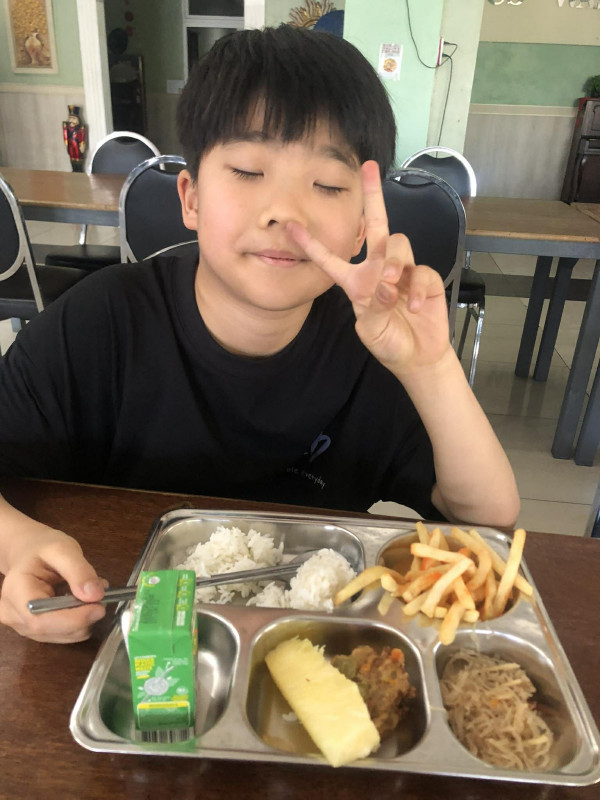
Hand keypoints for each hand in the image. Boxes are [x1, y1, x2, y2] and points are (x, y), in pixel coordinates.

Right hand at [0, 526, 106, 642]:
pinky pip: (63, 635)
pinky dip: (79, 622)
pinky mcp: (35, 631)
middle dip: (82, 618)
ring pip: (61, 636)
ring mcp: (22, 626)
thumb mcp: (63, 549)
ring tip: (90, 594)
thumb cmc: (42, 548)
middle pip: (51, 631)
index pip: (40, 620)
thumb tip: (95, 595)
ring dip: (84, 620)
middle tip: (101, 596)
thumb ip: (79, 571)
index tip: (99, 607)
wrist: (28, 552)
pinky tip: (81, 603)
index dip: (73, 619)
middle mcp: (13, 614)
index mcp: (15, 592)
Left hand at [288, 160, 452, 377]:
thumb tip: (385, 285)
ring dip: (395, 261)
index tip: (290, 227)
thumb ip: (374, 309)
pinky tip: (412, 306)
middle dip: (374, 196)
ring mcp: (404, 271)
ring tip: (391, 283)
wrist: (417, 357)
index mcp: (356, 282)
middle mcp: (379, 270)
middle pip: (377, 226)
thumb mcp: (371, 329)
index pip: (331, 260)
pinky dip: (415, 288)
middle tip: (370, 169)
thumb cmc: (388, 342)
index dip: (311, 245)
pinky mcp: (426, 280)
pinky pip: (421, 271)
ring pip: (399, 245)